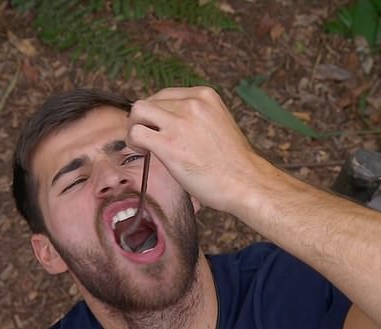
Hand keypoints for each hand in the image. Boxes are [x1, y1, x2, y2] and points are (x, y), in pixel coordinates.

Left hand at [126, 86, 260, 212]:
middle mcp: (191, 104)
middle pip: (149, 102)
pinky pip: (136, 133)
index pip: (165, 94)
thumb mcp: (218, 122)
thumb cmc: (233, 161)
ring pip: (138, 111)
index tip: (157, 127)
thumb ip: (196, 116)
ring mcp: (179, 123)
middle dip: (143, 120)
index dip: (156, 112)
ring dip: (134, 127)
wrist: (246, 182)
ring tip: (142, 145)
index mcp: (205, 96)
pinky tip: (144, 153)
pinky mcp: (169, 144)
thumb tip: (169, 121)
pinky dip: (134, 142)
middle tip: (147, 138)